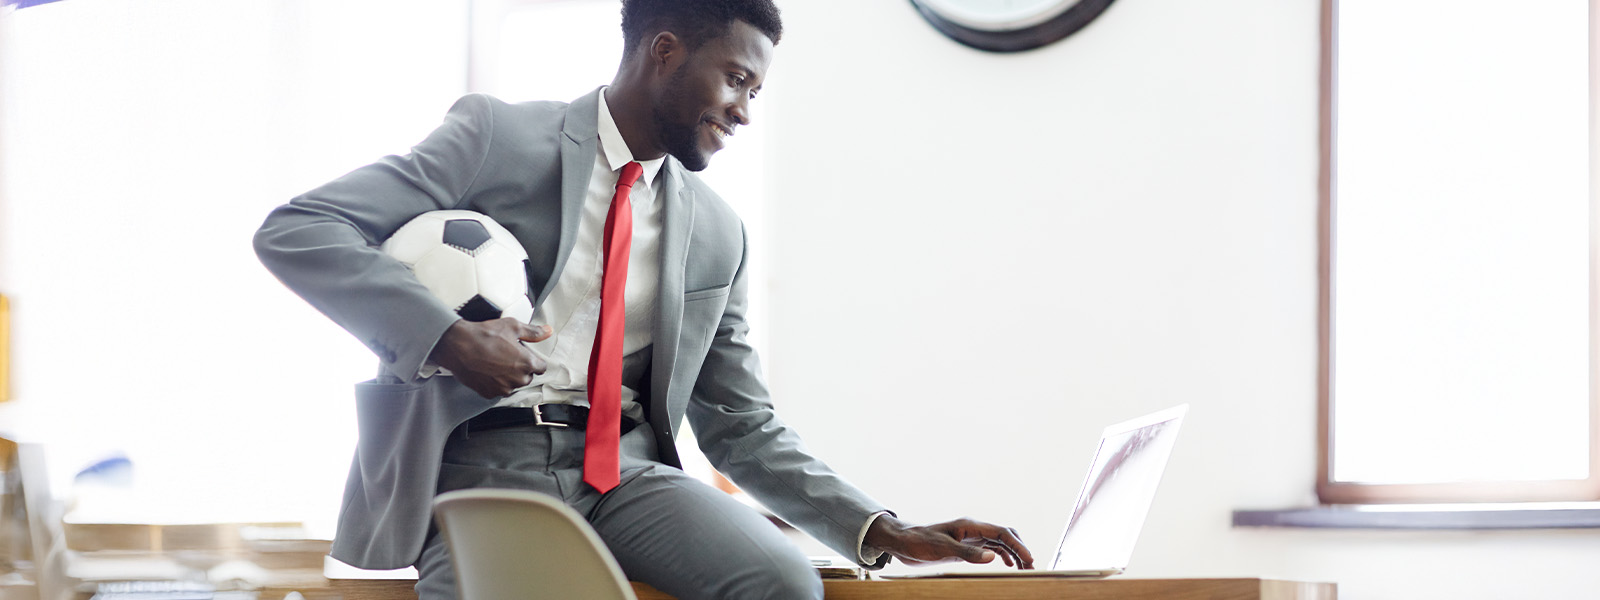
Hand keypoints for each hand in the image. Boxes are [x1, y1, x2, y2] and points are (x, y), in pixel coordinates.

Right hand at [429, 318, 551, 398]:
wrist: (458, 346)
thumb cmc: (484, 335)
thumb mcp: (513, 326)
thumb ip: (533, 332)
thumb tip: (547, 331)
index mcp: (526, 364)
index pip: (541, 368)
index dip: (534, 360)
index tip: (526, 355)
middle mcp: (517, 379)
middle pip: (526, 377)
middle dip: (520, 368)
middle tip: (507, 355)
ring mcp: (502, 388)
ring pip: (512, 384)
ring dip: (507, 376)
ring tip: (495, 361)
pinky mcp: (488, 393)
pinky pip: (497, 389)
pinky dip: (494, 382)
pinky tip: (487, 369)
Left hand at [864, 514, 1032, 569]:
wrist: (902, 542)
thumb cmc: (919, 542)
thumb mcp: (943, 549)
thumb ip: (968, 553)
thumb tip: (992, 557)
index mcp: (970, 526)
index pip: (1002, 532)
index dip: (1018, 545)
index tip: (1029, 559)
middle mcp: (973, 529)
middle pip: (1005, 535)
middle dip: (1020, 549)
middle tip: (1031, 567)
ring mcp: (969, 537)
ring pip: (999, 542)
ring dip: (1013, 553)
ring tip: (1024, 568)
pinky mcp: (965, 545)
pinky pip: (990, 548)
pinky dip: (1002, 555)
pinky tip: (1007, 564)